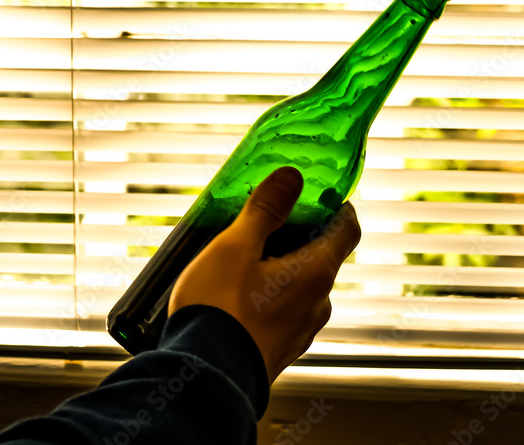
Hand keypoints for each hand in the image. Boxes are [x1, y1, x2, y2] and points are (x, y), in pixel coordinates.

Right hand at [167, 166, 360, 383]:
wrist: (205, 377)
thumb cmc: (220, 309)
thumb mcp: (235, 247)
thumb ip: (265, 210)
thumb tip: (291, 177)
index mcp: (316, 272)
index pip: (347, 229)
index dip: (337, 206)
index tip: (317, 194)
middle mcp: (318, 303)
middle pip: (321, 257)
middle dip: (298, 236)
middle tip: (264, 222)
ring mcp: (301, 331)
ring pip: (301, 287)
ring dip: (280, 269)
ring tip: (242, 261)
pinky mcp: (279, 350)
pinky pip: (283, 312)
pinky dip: (269, 296)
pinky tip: (236, 296)